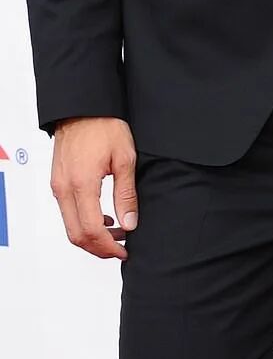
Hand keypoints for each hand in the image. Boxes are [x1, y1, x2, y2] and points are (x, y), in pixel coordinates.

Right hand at [51, 116, 138, 259]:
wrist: (83, 108)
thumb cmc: (104, 126)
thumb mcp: (125, 159)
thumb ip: (126, 194)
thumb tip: (130, 222)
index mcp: (82, 184)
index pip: (91, 230)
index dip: (108, 247)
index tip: (124, 250)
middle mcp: (64, 189)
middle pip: (77, 235)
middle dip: (99, 248)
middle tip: (121, 247)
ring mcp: (58, 186)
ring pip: (70, 226)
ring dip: (92, 236)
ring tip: (117, 232)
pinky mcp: (58, 182)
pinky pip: (67, 213)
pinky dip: (84, 222)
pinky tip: (103, 217)